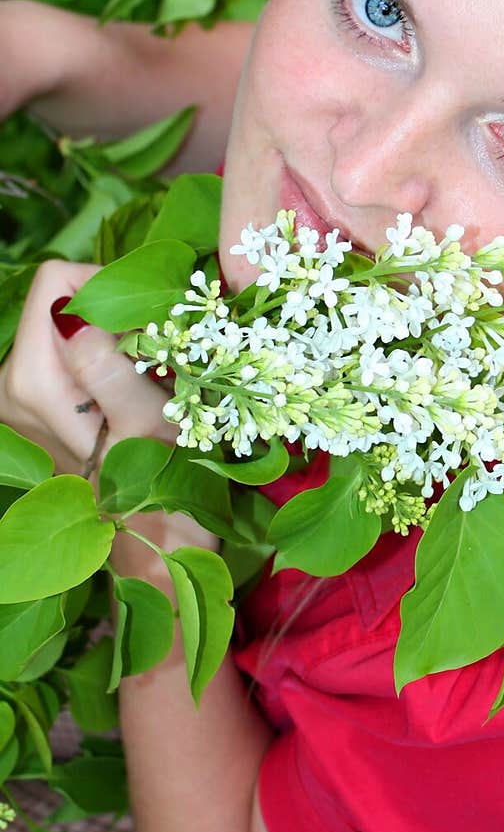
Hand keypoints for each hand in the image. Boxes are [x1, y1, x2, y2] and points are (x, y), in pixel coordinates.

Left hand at [0, 258, 216, 565]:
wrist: (153, 548)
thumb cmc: (158, 492)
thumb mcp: (146, 430)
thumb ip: (112, 372)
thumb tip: (79, 319)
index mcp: (30, 382)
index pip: (59, 284)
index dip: (115, 293)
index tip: (156, 333)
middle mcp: (12, 384)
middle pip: (65, 301)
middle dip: (119, 319)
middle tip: (160, 362)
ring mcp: (22, 395)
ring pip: (74, 326)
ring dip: (121, 342)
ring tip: (153, 382)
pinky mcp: (39, 403)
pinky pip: (76, 352)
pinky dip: (112, 360)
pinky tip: (136, 395)